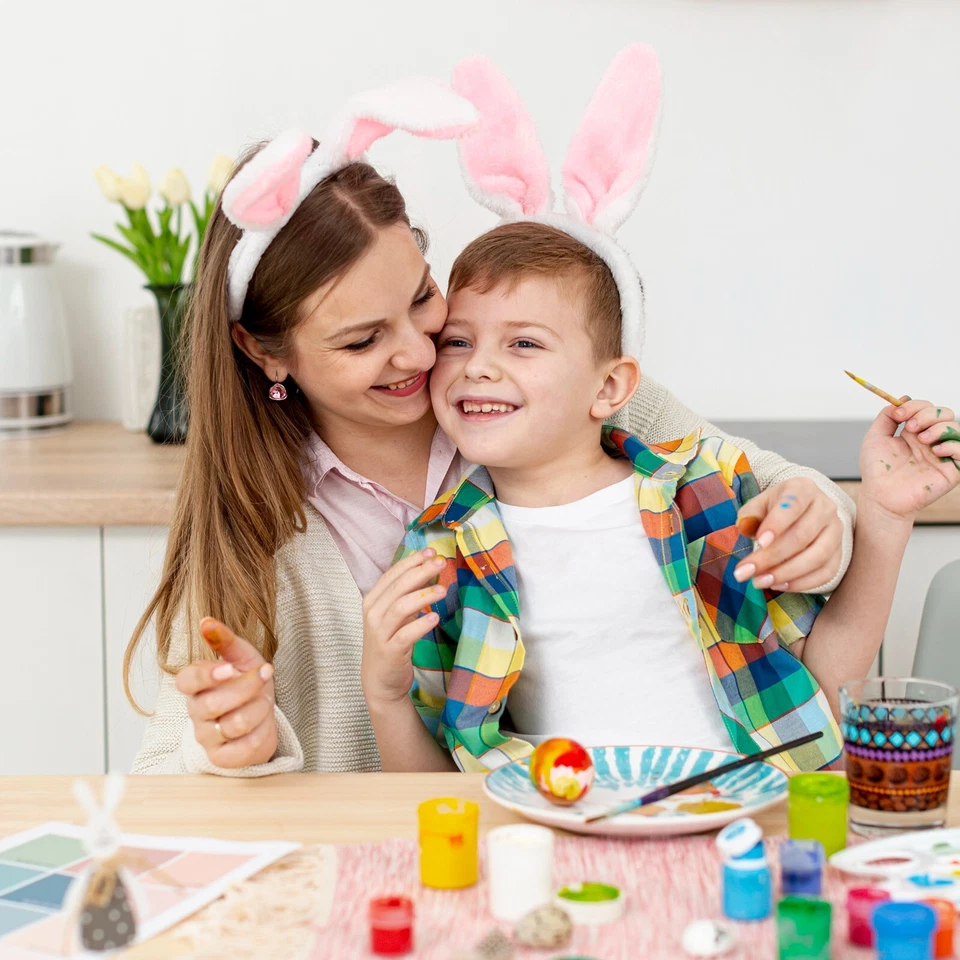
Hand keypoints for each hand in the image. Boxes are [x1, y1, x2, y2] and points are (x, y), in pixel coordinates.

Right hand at [175, 618, 276, 767]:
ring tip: (264, 700)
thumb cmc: (247, 682)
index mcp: (195, 685)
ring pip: (234, 725)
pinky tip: (263, 723)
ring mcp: (207, 737)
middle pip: (213, 704)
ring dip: (259, 707)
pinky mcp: (223, 758)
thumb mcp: (242, 656)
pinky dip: (263, 731)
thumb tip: (206, 621)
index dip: (207, 676)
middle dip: (246, 688)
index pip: (186, 681)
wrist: (262, 715)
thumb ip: (224, 640)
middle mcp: (196, 713)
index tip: (230, 668)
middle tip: (264, 675)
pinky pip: (246, 747)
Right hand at [361, 549, 446, 707]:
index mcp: (372, 601)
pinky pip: (406, 634)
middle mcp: (373, 614)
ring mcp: (380, 633)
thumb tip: (428, 570)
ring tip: (443, 589)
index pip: (392, 574)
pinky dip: (420, 624)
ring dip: (423, 595)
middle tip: (440, 562)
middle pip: (397, 587)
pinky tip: (435, 617)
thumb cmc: (390, 642)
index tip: (430, 551)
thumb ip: (406, 595)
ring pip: (400, 607)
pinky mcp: (390, 651)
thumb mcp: (394, 615)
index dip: (411, 561)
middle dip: (420, 572)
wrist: (380, 681)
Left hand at [734, 478, 842, 591]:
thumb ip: (750, 514)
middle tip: (747, 572)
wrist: (802, 512)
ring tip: (760, 582)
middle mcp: (826, 507)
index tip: (759, 541)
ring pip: (817, 557)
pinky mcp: (840, 553)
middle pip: (802, 535)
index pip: (793, 504)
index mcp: (803, 489)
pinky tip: (778, 585)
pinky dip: (802, 583)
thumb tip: (744, 526)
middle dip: (772, 557)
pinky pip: (826, 573)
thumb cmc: (776, 508)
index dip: (776, 524)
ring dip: (786, 573)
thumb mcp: (760, 504)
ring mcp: (836, 531)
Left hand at [859, 399, 959, 518]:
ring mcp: (942, 454)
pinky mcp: (951, 470)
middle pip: (944, 413)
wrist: (880, 496)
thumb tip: (902, 399)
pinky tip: (936, 450)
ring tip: (921, 440)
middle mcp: (930, 441)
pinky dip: (953, 444)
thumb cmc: (877, 470)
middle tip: (910, 428)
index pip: (926, 408)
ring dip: (939, 427)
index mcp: (914, 432)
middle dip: (927, 414)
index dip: (915, 406)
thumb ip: (887, 416)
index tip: (898, 415)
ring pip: (956, 427)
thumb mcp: (875, 437)